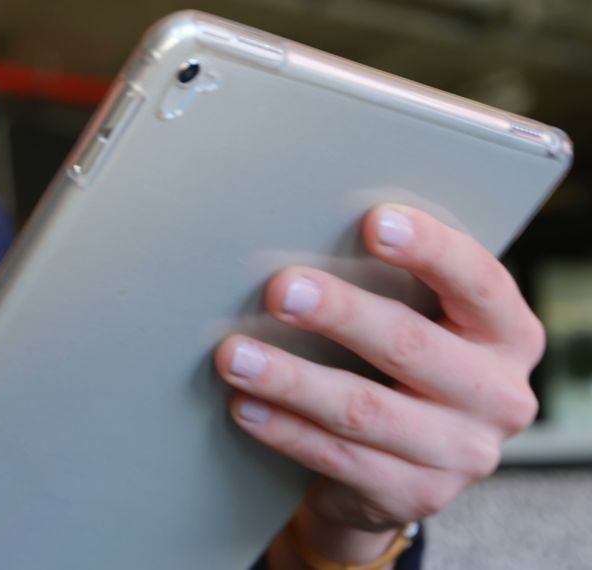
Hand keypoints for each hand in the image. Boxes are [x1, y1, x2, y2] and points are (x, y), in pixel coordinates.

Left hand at [213, 205, 542, 566]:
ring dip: (291, 379)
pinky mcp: (415, 496)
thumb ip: (390, 284)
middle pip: (410, 346)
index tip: (374, 222)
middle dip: (340, 314)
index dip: (430, 250)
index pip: (479, 282)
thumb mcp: (418, 322)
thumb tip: (306, 233)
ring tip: (235, 356)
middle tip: (280, 289)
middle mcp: (499, 396)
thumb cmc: (398, 364)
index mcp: (508, 334)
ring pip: (363, 410)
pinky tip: (245, 406)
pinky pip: (337, 459)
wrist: (398, 467)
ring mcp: (461, 454)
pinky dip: (284, 429)